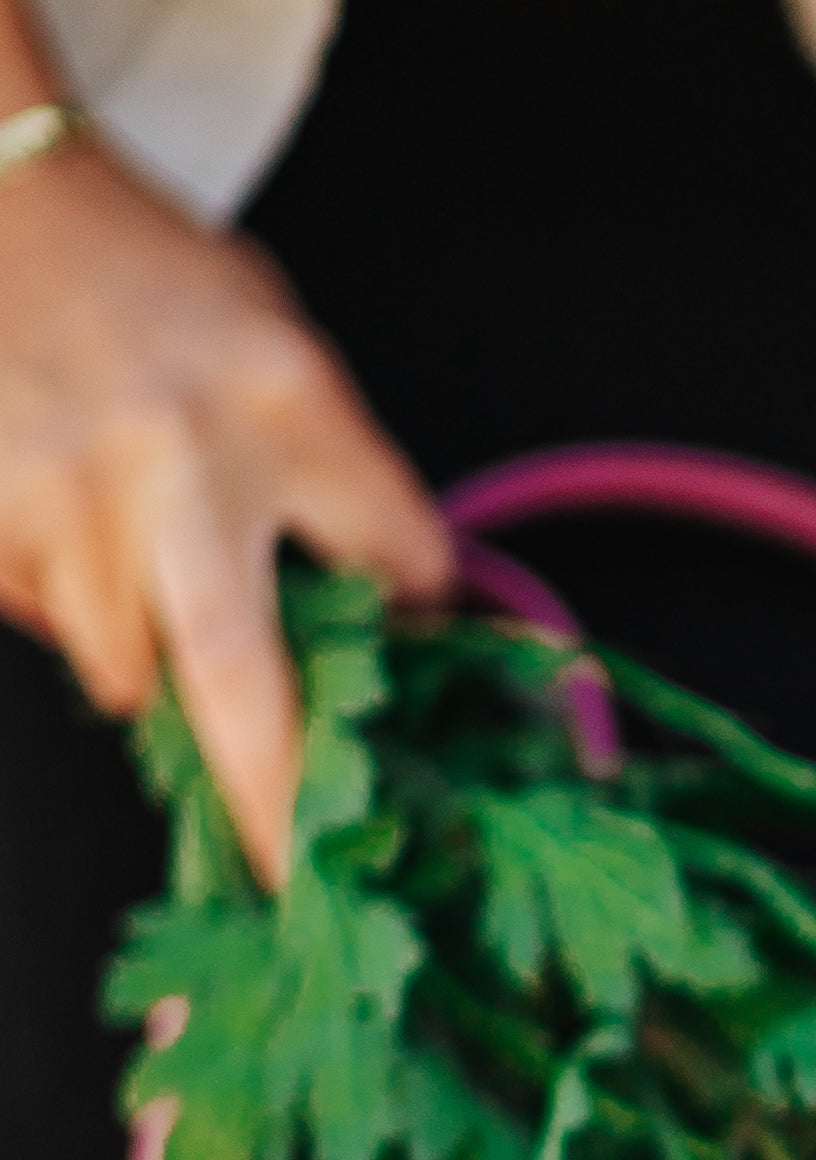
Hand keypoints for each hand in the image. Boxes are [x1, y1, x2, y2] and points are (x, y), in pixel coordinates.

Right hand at [0, 128, 450, 888]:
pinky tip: (58, 513)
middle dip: (278, 800)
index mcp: (285, 397)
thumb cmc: (144, 276)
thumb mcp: (274, 344)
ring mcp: (67, 497)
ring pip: (129, 668)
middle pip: (245, 683)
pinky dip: (64, 600)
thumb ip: (334, 475)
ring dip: (146, 651)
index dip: (413, 624)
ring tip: (130, 543)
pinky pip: (47, 622)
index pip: (395, 555)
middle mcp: (179, 458)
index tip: (423, 687)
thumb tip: (394, 616)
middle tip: (306, 882)